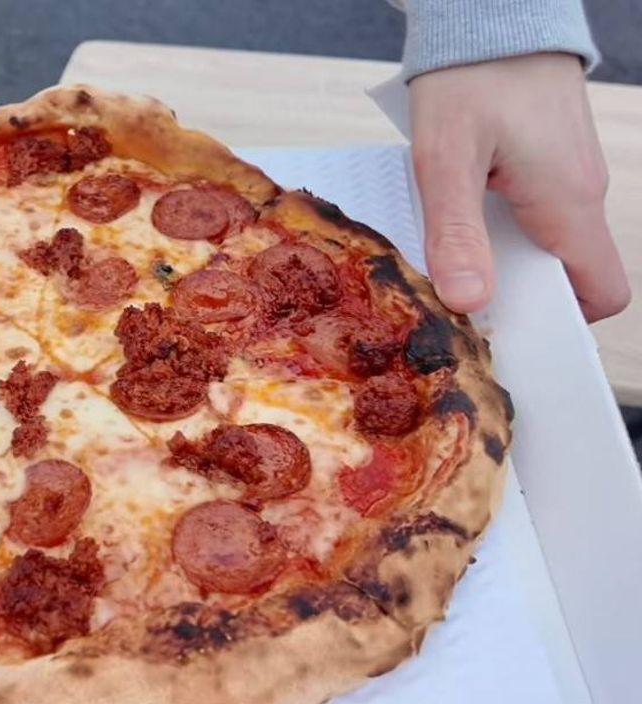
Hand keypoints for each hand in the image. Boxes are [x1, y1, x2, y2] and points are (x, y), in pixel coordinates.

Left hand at [410, 52, 629, 320]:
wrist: (490, 13)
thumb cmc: (470, 76)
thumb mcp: (446, 160)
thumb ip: (456, 233)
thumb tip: (469, 301)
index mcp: (567, 203)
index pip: (601, 290)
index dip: (563, 321)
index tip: (509, 328)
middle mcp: (580, 193)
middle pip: (569, 274)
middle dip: (522, 297)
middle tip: (462, 299)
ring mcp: (568, 175)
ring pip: (549, 243)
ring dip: (505, 260)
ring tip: (451, 260)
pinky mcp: (549, 160)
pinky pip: (536, 212)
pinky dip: (502, 227)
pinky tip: (458, 219)